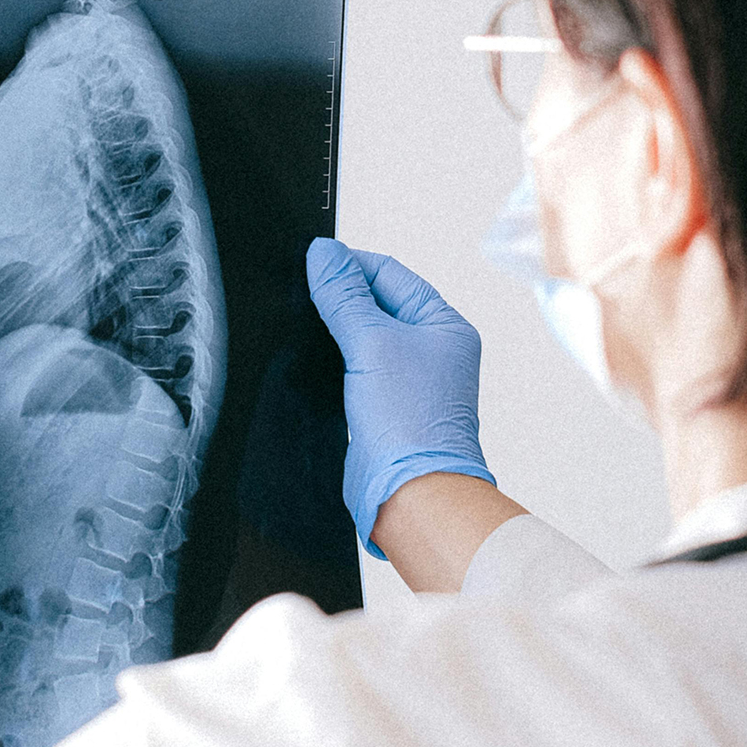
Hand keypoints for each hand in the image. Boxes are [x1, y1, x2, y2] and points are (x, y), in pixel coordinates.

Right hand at [306, 238, 492, 559]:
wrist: (410, 494)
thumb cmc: (409, 425)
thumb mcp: (371, 343)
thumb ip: (344, 295)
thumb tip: (323, 252)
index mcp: (444, 324)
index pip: (390, 273)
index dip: (349, 265)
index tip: (311, 262)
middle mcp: (431, 349)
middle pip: (375, 302)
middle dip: (339, 296)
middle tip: (303, 293)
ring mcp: (408, 380)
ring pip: (362, 336)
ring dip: (334, 329)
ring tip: (307, 327)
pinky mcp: (384, 407)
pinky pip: (355, 368)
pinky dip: (333, 360)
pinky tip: (313, 361)